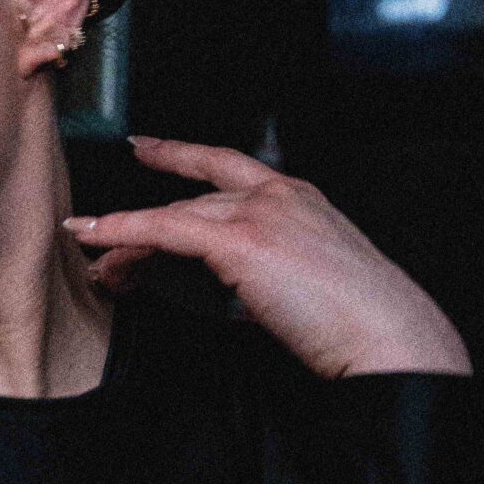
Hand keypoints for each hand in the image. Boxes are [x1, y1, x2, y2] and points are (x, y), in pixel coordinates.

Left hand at [62, 136, 471, 377]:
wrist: (390, 336)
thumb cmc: (366, 323)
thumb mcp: (317, 285)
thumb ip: (279, 276)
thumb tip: (249, 298)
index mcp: (302, 199)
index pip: (228, 169)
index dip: (182, 156)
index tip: (149, 148)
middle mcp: (279, 195)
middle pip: (192, 199)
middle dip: (144, 221)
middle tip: (102, 237)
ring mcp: (260, 213)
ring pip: (175, 215)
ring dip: (126, 236)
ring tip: (96, 260)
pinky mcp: (241, 241)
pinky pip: (163, 229)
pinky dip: (121, 231)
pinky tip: (93, 237)